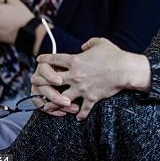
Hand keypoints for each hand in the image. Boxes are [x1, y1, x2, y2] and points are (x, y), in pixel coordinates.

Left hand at [35, 38, 149, 120]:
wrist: (125, 69)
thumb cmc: (114, 54)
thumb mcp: (101, 42)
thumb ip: (89, 42)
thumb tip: (84, 45)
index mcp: (75, 60)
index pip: (55, 59)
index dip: (46, 58)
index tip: (39, 60)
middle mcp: (75, 75)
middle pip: (51, 80)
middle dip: (41, 82)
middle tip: (34, 83)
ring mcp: (82, 88)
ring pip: (61, 99)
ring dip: (53, 103)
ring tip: (46, 106)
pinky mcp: (91, 97)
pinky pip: (83, 109)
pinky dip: (80, 114)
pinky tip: (77, 117)